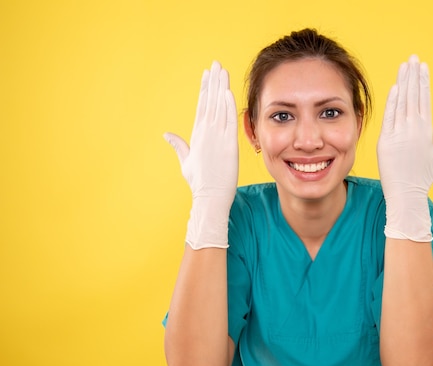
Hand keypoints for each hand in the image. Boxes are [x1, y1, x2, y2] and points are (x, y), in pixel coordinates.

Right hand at [164, 61, 237, 248]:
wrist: (209, 197)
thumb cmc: (199, 182)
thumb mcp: (186, 161)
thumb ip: (179, 145)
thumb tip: (166, 134)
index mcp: (197, 134)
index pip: (202, 106)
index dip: (205, 89)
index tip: (207, 74)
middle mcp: (206, 133)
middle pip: (210, 101)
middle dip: (213, 81)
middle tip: (216, 64)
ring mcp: (217, 138)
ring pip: (219, 107)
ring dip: (221, 87)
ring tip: (222, 70)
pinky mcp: (229, 145)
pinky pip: (229, 121)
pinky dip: (228, 106)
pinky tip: (228, 91)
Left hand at [377, 55, 432, 241]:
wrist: (406, 193)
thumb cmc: (423, 176)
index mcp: (427, 130)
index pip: (425, 100)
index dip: (424, 82)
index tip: (423, 67)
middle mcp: (414, 129)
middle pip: (413, 96)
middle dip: (413, 75)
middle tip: (413, 58)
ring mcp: (399, 134)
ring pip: (401, 102)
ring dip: (402, 82)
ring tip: (404, 65)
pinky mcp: (386, 140)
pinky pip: (389, 116)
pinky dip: (391, 101)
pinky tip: (395, 86)